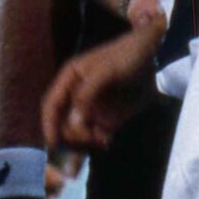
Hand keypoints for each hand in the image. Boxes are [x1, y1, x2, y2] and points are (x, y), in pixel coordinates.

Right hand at [42, 23, 159, 150]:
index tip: (52, 143)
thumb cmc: (124, 56)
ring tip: (101, 139)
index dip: (49, 123)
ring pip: (78, 131)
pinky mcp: (107, 117)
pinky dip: (99, 141)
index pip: (52, 104)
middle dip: (71, 133)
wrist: (150, 55)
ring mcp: (92, 107)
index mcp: (69, 80)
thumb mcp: (104, 71)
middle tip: (89, 136)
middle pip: (63, 122)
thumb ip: (86, 94)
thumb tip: (73, 121)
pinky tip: (107, 140)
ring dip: (85, 139)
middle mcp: (76, 96)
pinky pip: (97, 134)